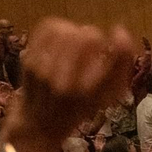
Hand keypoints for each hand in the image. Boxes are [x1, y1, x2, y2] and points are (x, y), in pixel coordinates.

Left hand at [3, 18, 136, 151]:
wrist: (40, 124)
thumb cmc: (80, 108)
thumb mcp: (108, 96)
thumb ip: (121, 65)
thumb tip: (120, 31)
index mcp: (91, 93)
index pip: (114, 58)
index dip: (118, 42)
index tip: (116, 39)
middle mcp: (68, 83)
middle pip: (88, 37)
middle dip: (94, 36)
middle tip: (92, 45)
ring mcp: (44, 71)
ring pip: (66, 31)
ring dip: (75, 31)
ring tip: (75, 42)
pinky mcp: (29, 61)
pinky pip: (47, 29)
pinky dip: (58, 27)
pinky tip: (61, 38)